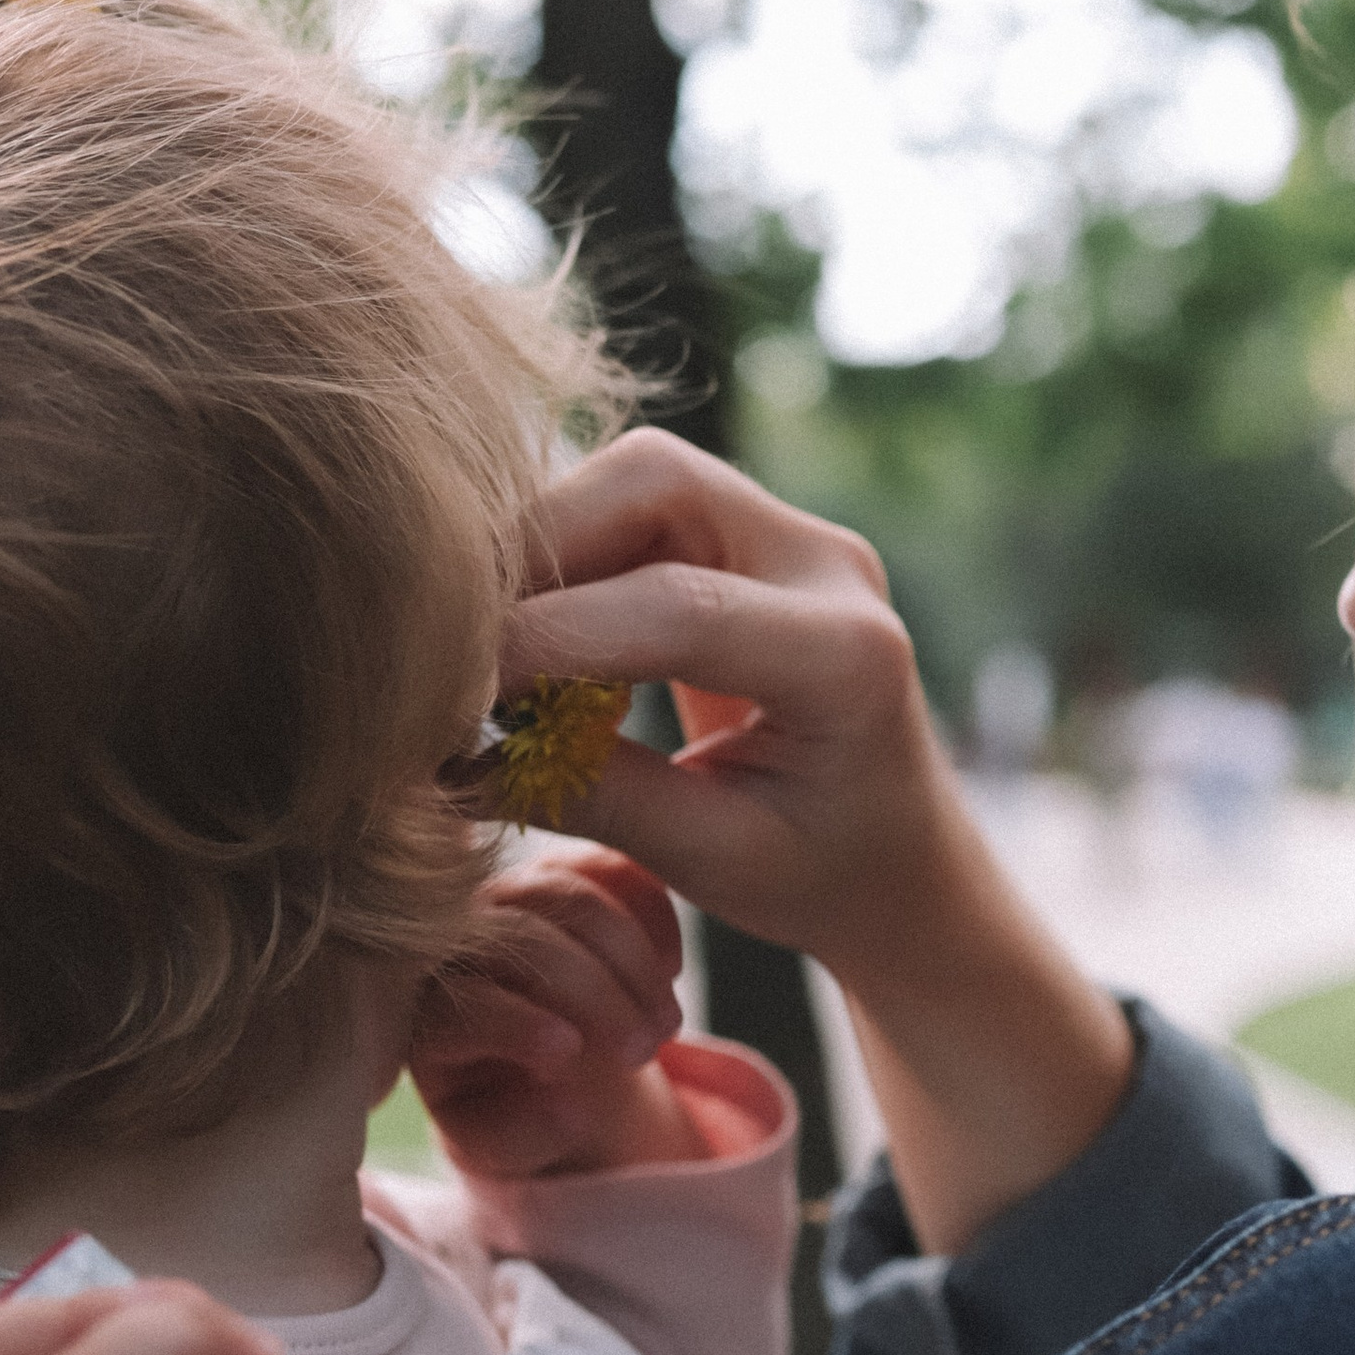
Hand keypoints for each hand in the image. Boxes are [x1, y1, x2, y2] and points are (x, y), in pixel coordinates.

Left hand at [411, 841, 705, 1178]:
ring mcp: (510, 897)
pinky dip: (651, 911)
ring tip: (668, 1025)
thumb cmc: (504, 1111)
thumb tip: (571, 1107)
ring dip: (633, 958)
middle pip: (524, 937)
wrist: (532, 1071)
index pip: (463, 1000)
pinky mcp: (560, 874)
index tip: (571, 1055)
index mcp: (427, 1012)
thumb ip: (521, 1135)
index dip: (514, 1024)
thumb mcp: (504, 1145)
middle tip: (643, 1052)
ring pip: (570, 892)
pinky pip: (609, 865)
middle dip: (595, 993)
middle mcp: (458, 940)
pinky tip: (671, 970)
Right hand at [501, 429, 966, 987]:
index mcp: (849, 656)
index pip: (678, 608)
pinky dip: (569, 562)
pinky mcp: (749, 531)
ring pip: (634, 476)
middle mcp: (829, 565)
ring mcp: (790, 534)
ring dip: (545, 551)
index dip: (551, 638)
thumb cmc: (821, 878)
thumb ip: (595, 798)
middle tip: (464, 652)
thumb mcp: (713, 861)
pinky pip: (635, 503)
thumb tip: (451, 756)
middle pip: (653, 483)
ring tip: (496, 655)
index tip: (457, 696)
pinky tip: (539, 645)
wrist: (903, 857)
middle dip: (537, 552)